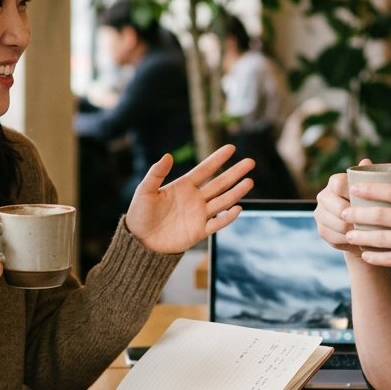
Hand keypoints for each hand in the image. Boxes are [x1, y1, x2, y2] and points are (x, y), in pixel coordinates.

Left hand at [125, 145, 254, 254]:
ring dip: (236, 192)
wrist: (140, 241)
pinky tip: (238, 208)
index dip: (218, 159)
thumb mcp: (145, 191)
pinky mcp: (199, 231)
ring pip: (223, 201)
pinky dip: (228, 217)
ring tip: (249, 182)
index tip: (231, 148)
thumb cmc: (140, 214)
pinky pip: (217, 223)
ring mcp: (199, 215)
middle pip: (220, 183)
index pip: (205, 169)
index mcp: (183, 186)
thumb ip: (156, 173)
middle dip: (235, 173)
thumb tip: (167, 155)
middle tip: (250, 162)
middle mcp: (195, 198)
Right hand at [314, 158, 371, 256]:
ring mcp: (320, 214)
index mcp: (334, 182)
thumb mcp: (373, 190)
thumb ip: (369, 176)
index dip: (351, 192)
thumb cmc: (370, 203)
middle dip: (354, 215)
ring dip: (353, 230)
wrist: (363, 228)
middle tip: (370, 221)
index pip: (338, 184)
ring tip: (368, 232)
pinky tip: (361, 239)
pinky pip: (335, 237)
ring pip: (336, 223)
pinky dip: (349, 240)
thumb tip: (366, 161)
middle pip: (335, 206)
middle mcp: (323, 196)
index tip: (368, 200)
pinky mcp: (322, 231)